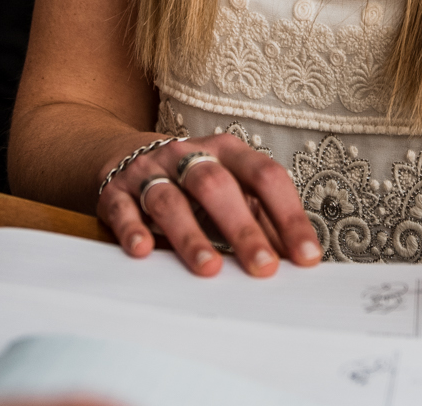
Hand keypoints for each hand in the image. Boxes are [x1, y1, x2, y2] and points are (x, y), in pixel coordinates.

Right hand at [95, 134, 321, 276]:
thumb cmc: (192, 181)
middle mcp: (188, 155)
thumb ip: (261, 218)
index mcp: (227, 151)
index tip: (306, 257)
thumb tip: (298, 257)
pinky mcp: (115, 190)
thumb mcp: (230, 189)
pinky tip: (144, 250)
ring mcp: (149, 171)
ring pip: (169, 199)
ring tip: (209, 269)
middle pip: (217, 186)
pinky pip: (122, 208)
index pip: (265, 176)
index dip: (288, 215)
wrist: (123, 154)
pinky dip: (132, 229)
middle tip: (263, 268)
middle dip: (242, 228)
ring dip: (190, 235)